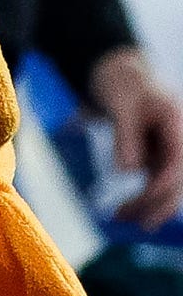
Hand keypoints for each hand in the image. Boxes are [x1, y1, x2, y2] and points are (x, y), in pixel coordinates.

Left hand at [91, 47, 182, 227]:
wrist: (124, 74)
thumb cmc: (125, 85)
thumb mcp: (122, 105)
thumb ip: (126, 136)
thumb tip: (127, 171)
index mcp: (180, 127)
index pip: (177, 166)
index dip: (160, 188)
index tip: (139, 201)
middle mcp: (182, 143)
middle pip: (177, 184)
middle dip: (156, 205)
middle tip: (128, 220)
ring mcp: (172, 152)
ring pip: (168, 188)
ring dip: (148, 206)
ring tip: (118, 217)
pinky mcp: (160, 158)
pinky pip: (156, 184)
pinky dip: (143, 198)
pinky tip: (125, 211)